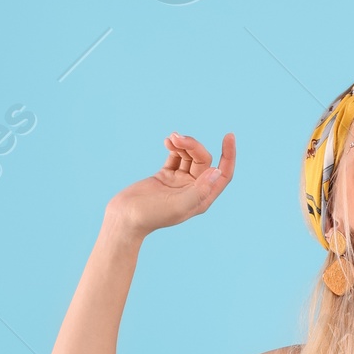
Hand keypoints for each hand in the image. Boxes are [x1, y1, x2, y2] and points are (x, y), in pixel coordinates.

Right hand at [106, 132, 235, 237]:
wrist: (125, 216)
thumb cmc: (151, 215)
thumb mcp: (178, 205)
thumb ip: (199, 190)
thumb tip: (217, 171)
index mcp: (202, 199)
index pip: (223, 174)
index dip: (228, 156)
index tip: (229, 136)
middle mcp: (194, 190)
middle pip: (203, 160)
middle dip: (193, 146)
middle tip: (177, 138)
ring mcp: (180, 182)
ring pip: (190, 156)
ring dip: (183, 144)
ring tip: (171, 138)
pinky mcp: (166, 176)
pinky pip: (176, 156)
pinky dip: (174, 147)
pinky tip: (167, 141)